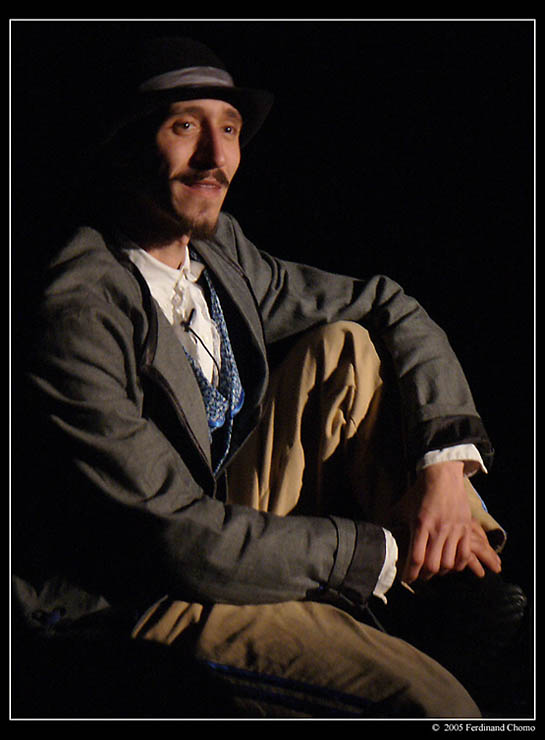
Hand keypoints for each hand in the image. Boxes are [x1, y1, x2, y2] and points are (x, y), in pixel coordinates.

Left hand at [400, 461, 501, 582]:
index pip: (416, 558)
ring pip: (449, 563)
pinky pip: (465, 554)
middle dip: (425, 576)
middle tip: (420, 576)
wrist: (442, 476)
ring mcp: (454, 530)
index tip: (407, 579)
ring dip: (441, 571)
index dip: (411, 574)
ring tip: (435, 570)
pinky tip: (452, 565)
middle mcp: (438, 529)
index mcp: (420, 524)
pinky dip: (458, 565)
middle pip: (433, 565)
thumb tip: (380, 535)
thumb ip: (392, 523)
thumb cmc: (419, 492)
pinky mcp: (465, 528)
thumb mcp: (401, 507)